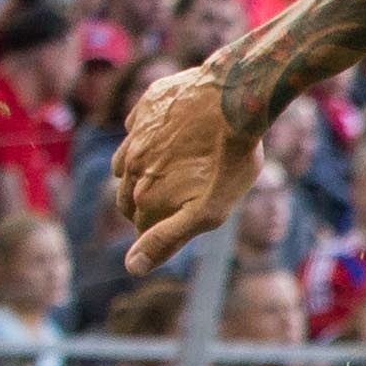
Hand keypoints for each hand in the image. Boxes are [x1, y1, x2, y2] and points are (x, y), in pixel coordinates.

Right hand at [112, 60, 254, 273]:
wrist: (237, 97)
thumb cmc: (229, 158)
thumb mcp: (207, 211)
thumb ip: (166, 240)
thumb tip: (131, 268)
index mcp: (143, 194)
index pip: (140, 225)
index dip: (160, 230)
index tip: (183, 224)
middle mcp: (131, 165)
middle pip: (128, 196)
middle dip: (146, 204)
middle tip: (176, 201)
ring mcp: (136, 132)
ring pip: (128, 160)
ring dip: (143, 171)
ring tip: (172, 171)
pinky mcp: (147, 104)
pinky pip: (139, 126)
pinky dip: (149, 136)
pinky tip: (173, 134)